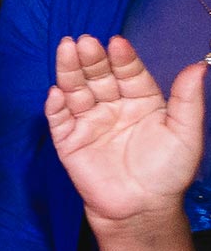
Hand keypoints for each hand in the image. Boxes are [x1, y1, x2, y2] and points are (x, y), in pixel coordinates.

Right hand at [45, 34, 205, 226]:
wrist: (142, 208)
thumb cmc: (168, 172)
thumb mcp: (186, 134)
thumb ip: (188, 100)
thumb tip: (198, 66)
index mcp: (141, 101)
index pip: (129, 73)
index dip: (123, 58)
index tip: (117, 43)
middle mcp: (113, 107)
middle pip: (98, 76)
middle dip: (91, 58)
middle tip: (85, 42)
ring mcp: (89, 122)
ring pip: (75, 91)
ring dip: (69, 71)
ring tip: (65, 50)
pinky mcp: (69, 141)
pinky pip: (59, 119)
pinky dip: (55, 106)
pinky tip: (56, 92)